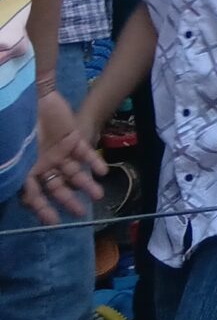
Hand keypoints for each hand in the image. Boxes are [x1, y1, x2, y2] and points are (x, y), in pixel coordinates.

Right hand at [18, 93, 102, 224]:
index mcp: (24, 170)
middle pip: (57, 187)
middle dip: (68, 201)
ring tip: (97, 195)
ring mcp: (58, 152)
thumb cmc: (15, 125)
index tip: (52, 222)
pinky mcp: (72, 139)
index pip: (33, 195)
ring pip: (74, 173)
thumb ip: (15, 173)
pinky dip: (94, 162)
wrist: (29, 96)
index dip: (41, 209)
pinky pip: (86, 153)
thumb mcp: (10, 152)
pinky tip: (102, 172)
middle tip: (81, 214)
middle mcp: (42, 165)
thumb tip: (20, 195)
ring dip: (86, 184)